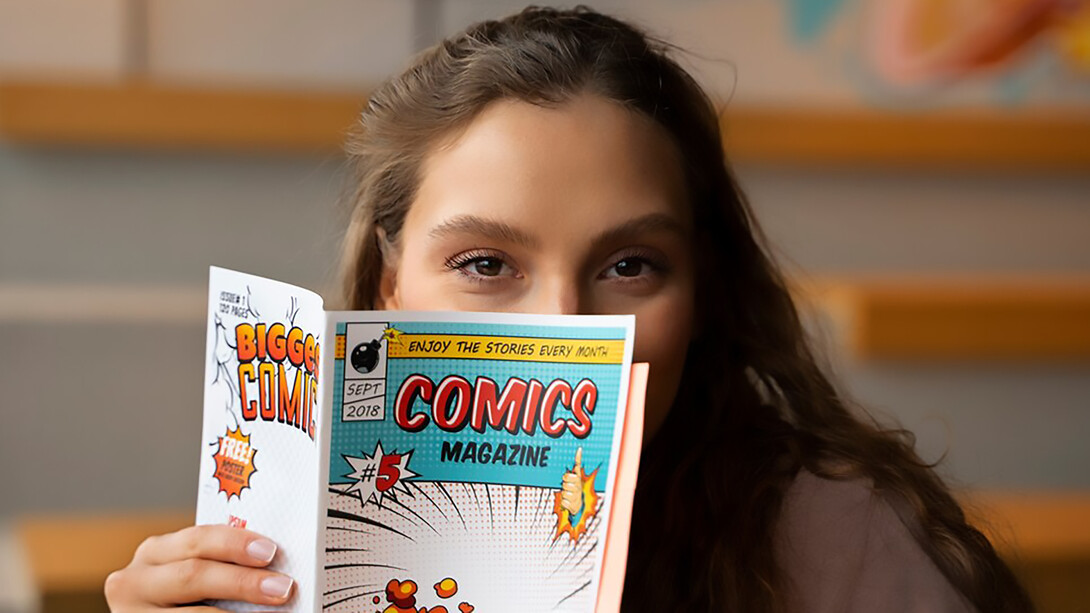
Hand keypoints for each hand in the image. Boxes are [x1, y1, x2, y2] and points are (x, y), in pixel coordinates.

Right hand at [104, 524, 293, 610]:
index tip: (271, 551)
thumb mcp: (188, 573)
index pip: (197, 539)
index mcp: (154, 553)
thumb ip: (217, 564)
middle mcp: (133, 581)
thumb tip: (272, 565)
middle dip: (242, 581)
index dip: (235, 544)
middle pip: (193, 576)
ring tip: (275, 612)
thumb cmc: (182, 596)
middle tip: (283, 588)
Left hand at [560, 447, 584, 515]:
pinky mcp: (573, 504)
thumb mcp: (573, 481)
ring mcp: (576, 494)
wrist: (578, 505)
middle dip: (564, 482)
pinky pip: (563, 501)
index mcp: (578, 478)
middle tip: (566, 485)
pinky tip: (568, 502)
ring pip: (563, 491)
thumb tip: (578, 452)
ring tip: (568, 494)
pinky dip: (564, 502)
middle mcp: (578, 485)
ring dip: (563, 494)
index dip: (578, 458)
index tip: (579, 449)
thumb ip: (573, 470)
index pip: (578, 466)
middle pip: (566, 478)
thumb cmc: (573, 490)